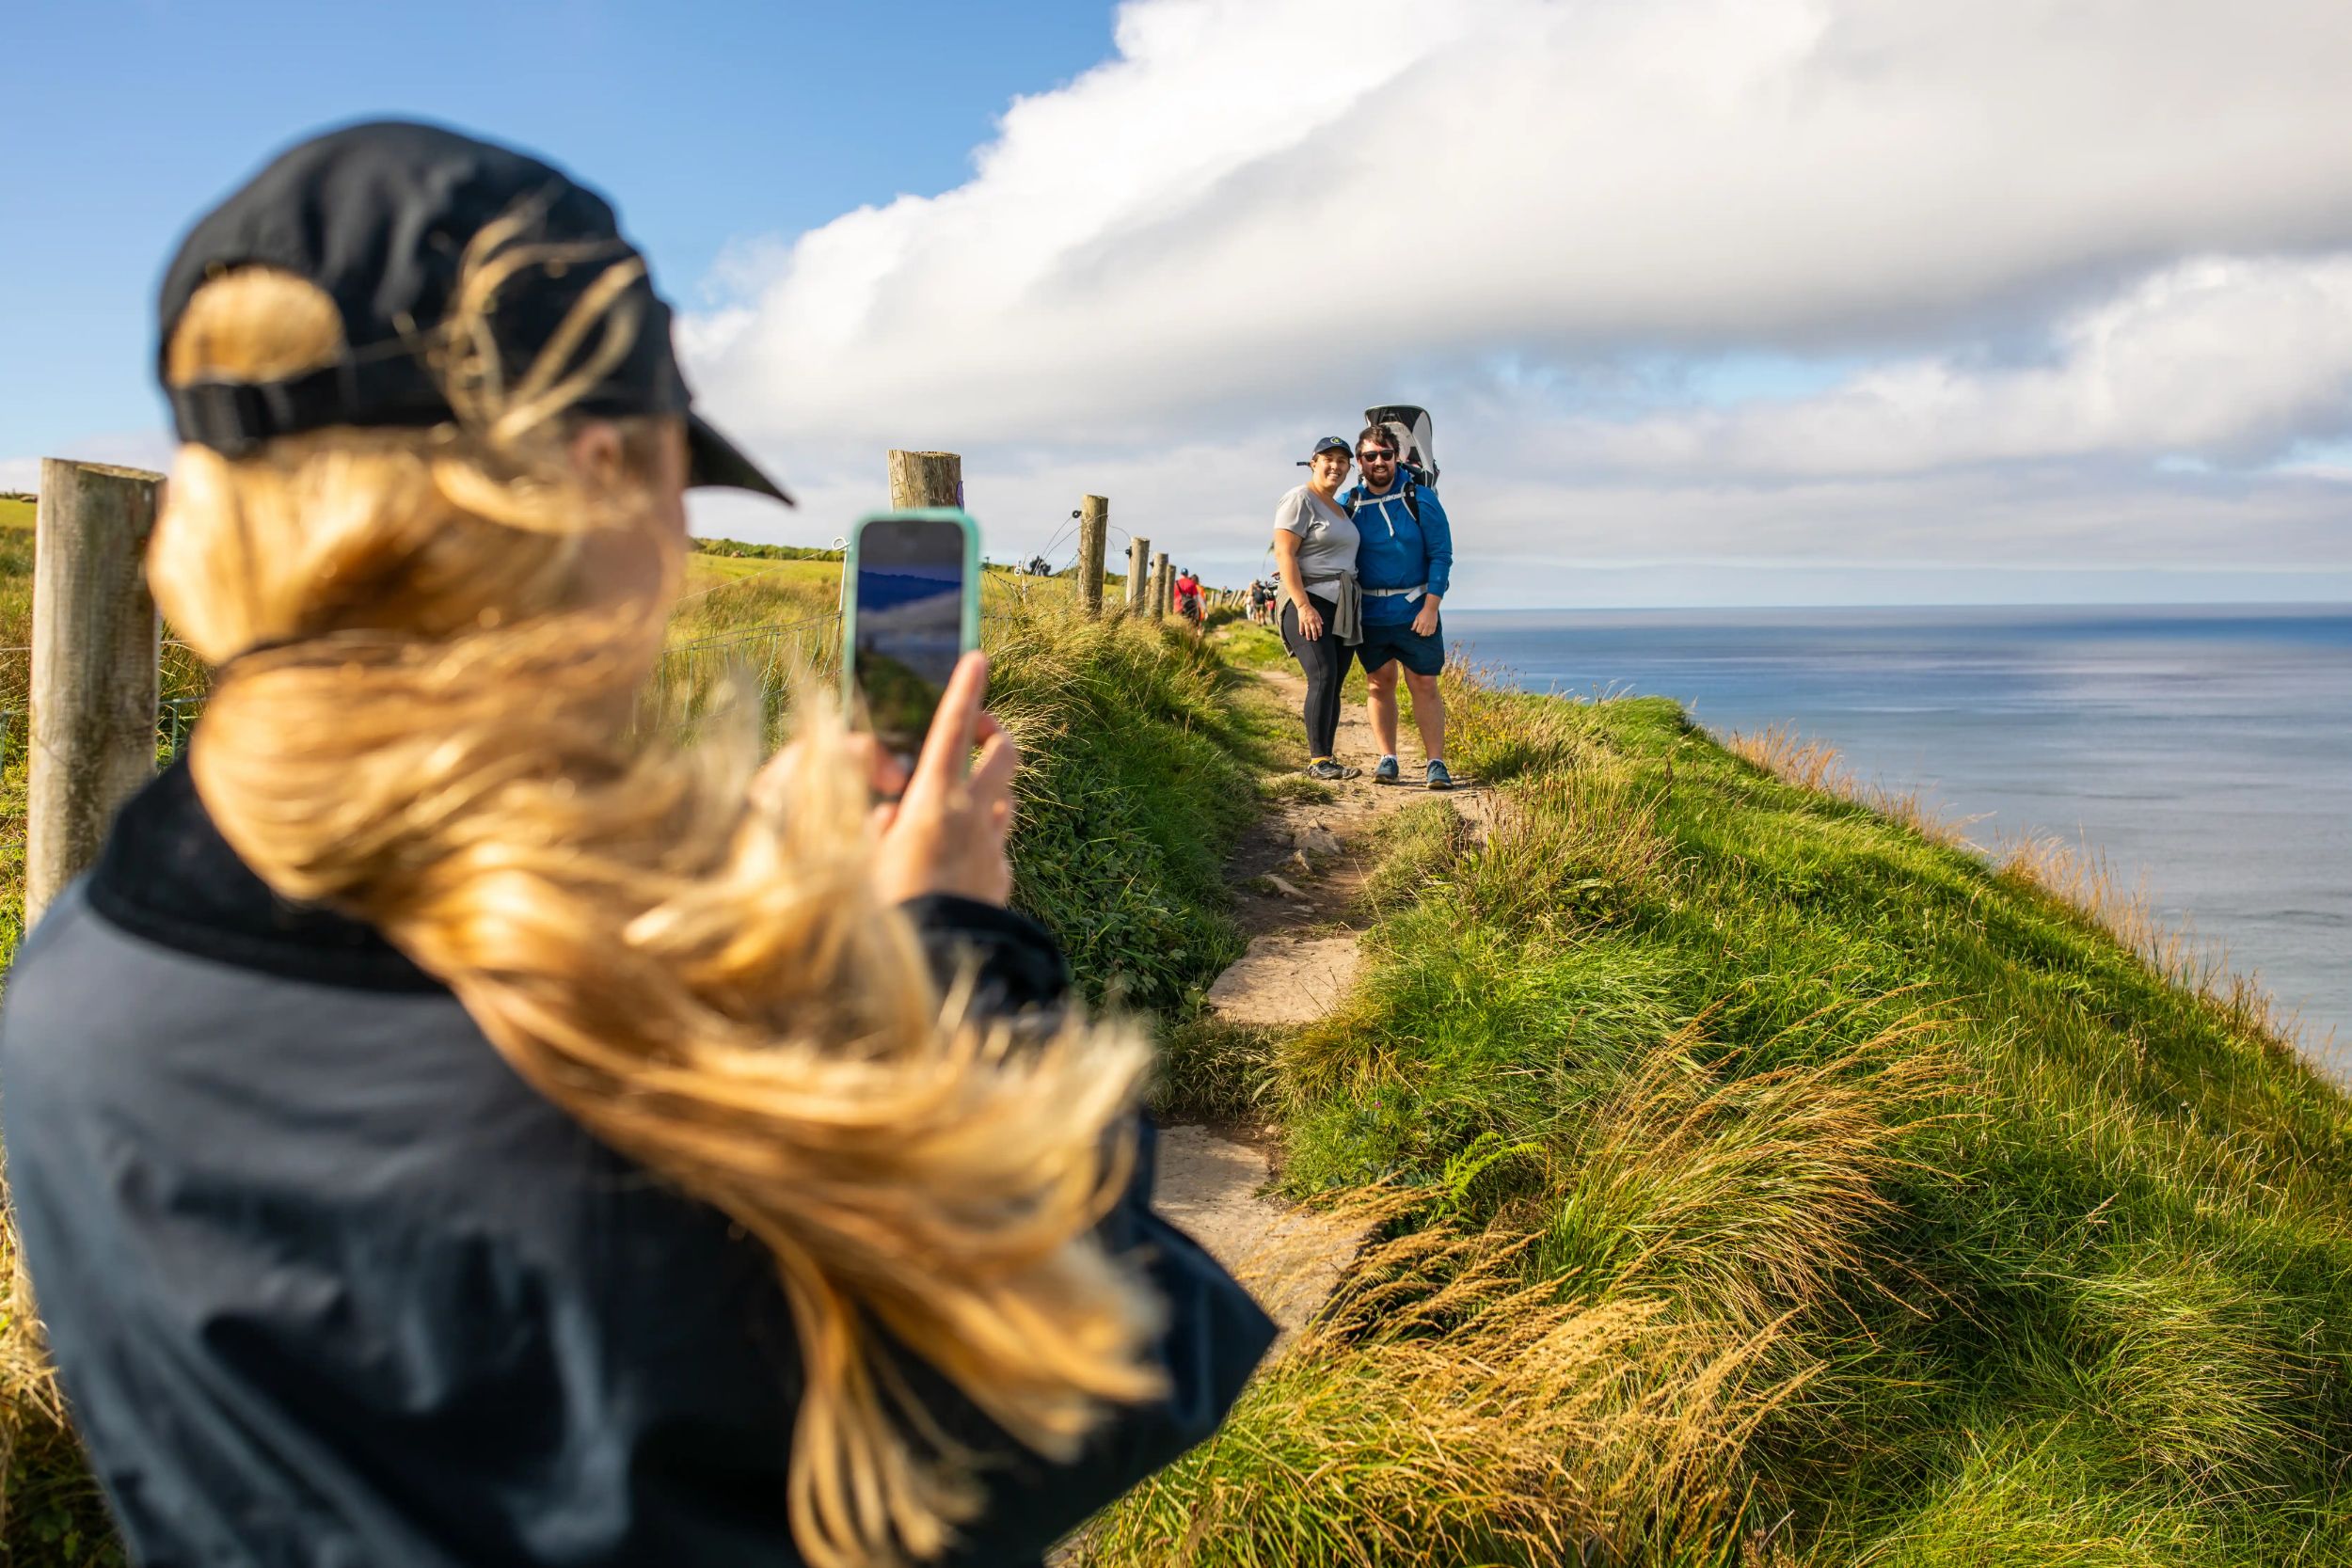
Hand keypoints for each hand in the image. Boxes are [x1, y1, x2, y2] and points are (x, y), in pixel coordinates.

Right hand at [868, 652, 1018, 906]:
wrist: (935, 964)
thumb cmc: (884, 910)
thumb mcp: (863, 860)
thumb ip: (877, 828)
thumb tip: (889, 818)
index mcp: (933, 802)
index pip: (953, 729)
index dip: (966, 689)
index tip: (979, 658)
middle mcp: (973, 818)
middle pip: (1005, 755)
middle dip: (995, 733)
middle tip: (978, 731)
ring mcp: (993, 849)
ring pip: (1006, 800)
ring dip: (988, 790)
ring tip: (958, 800)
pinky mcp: (1001, 880)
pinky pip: (997, 845)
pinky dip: (982, 839)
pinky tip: (958, 858)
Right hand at [1295, 602, 1324, 640]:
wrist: (1304, 606)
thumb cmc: (1311, 609)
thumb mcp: (1317, 613)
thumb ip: (1319, 618)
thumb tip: (1322, 623)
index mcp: (1315, 619)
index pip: (1319, 626)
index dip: (1319, 631)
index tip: (1320, 635)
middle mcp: (1311, 621)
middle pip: (1313, 629)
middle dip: (1314, 635)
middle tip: (1315, 639)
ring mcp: (1305, 621)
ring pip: (1307, 629)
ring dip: (1308, 635)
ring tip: (1308, 639)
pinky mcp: (1301, 620)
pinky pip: (1301, 626)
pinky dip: (1301, 630)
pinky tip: (1301, 634)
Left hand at [1412, 595, 1441, 637]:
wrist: (1431, 609)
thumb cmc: (1423, 613)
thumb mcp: (1417, 617)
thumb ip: (1414, 624)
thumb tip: (1412, 629)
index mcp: (1421, 623)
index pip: (1418, 631)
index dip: (1417, 630)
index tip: (1418, 628)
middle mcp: (1426, 625)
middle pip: (1423, 634)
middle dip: (1421, 633)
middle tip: (1421, 631)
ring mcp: (1431, 626)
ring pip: (1428, 634)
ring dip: (1425, 634)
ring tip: (1425, 631)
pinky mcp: (1434, 625)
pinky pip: (1432, 632)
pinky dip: (1430, 633)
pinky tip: (1428, 630)